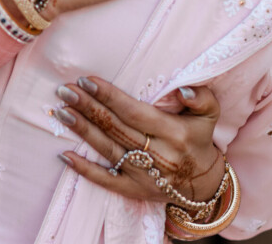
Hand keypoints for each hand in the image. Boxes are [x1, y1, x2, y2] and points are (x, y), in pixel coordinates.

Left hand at [54, 75, 223, 206]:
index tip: (87, 80)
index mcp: (173, 133)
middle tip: (66, 91)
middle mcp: (157, 154)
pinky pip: (106, 181)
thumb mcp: (209, 115)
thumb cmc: (199, 140)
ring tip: (62, 112)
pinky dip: (84, 169)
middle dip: (88, 107)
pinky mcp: (133, 190)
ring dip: (82, 130)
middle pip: (116, 128)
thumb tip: (182, 90)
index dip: (110, 96)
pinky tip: (65, 155)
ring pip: (108, 150)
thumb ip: (201, 97)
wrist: (204, 184)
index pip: (134, 112)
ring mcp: (143, 175)